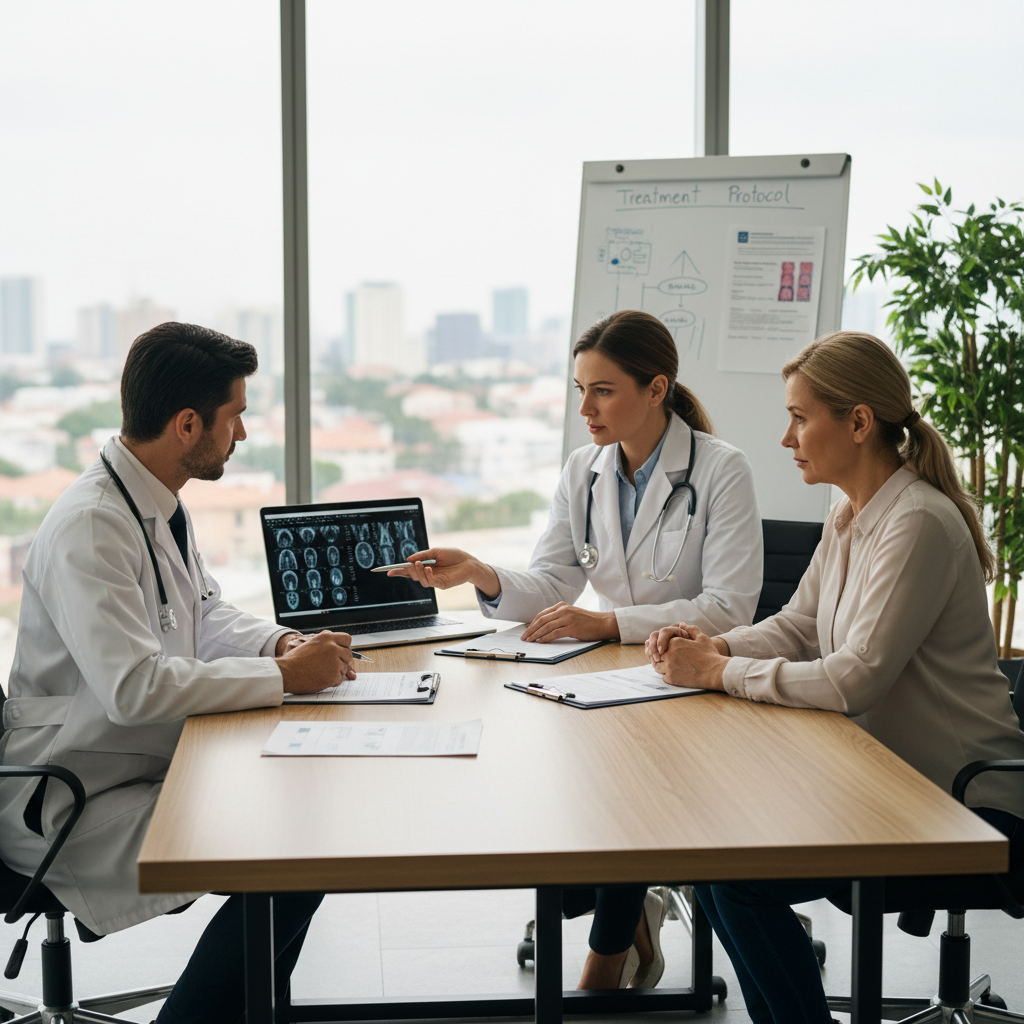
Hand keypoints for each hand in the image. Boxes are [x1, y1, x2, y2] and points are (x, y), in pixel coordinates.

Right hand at [275, 630, 355, 694]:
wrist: (286, 672)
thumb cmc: (295, 661)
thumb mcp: (311, 644)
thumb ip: (327, 645)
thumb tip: (344, 653)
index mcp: (326, 637)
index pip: (347, 639)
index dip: (344, 647)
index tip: (341, 653)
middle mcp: (332, 647)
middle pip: (348, 654)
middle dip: (342, 661)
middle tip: (331, 666)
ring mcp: (335, 660)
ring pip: (345, 667)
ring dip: (337, 672)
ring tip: (322, 673)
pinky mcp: (334, 673)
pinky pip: (341, 678)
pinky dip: (334, 681)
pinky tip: (322, 679)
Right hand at [386, 547, 500, 599]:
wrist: (469, 561)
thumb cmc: (454, 555)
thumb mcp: (436, 551)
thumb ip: (422, 555)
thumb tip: (408, 559)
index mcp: (425, 566)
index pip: (409, 570)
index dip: (399, 571)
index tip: (387, 571)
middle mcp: (428, 574)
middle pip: (412, 576)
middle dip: (405, 572)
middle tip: (403, 567)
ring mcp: (435, 580)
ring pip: (420, 580)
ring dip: (417, 572)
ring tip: (419, 564)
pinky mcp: (442, 584)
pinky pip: (431, 582)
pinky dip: (428, 575)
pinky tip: (429, 568)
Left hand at [520, 602, 618, 642]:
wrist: (603, 623)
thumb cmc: (587, 621)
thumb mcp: (571, 614)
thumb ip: (559, 617)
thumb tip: (543, 627)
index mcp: (561, 606)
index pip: (542, 614)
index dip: (532, 623)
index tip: (526, 631)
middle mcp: (563, 610)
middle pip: (541, 620)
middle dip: (531, 629)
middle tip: (524, 637)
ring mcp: (568, 618)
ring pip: (546, 626)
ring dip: (536, 634)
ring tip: (530, 641)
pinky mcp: (572, 627)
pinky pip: (554, 633)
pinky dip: (545, 638)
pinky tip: (540, 641)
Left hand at [648, 623, 728, 689]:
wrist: (715, 672)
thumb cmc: (710, 654)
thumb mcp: (702, 638)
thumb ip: (690, 629)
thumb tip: (681, 624)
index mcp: (674, 643)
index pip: (661, 643)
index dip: (664, 645)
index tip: (669, 648)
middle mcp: (669, 655)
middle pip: (657, 654)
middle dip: (660, 655)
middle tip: (667, 657)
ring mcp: (669, 667)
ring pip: (657, 666)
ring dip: (661, 665)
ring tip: (670, 664)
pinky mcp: (672, 679)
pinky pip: (664, 676)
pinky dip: (667, 674)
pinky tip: (674, 672)